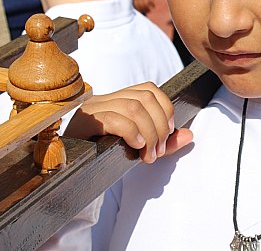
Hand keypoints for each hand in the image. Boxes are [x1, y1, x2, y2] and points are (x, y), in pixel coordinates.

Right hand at [64, 82, 192, 162]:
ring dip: (148, 134)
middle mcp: (105, 98)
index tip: (168, 133)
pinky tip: (135, 146)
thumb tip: (189, 135)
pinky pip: (113, 118)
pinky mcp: (83, 122)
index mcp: (118, 99)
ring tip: (148, 155)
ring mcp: (92, 108)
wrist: (71, 172)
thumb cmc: (105, 156)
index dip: (165, 109)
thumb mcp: (140, 147)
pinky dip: (131, 132)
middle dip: (159, 127)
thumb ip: (164, 141)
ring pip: (132, 107)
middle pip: (144, 98)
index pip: (149, 89)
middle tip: (158, 152)